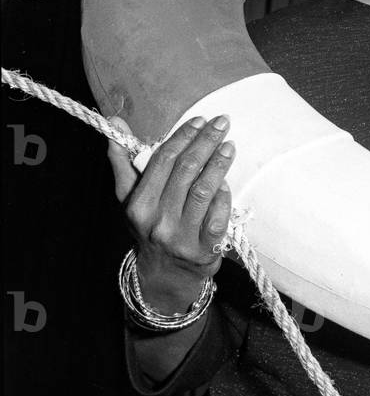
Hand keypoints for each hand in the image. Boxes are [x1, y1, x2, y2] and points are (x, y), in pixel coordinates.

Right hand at [107, 114, 234, 312]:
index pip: (162, 160)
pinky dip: (224, 196)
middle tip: (222, 123)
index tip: (200, 119)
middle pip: (187, 170)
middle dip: (206, 141)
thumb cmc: (148, 226)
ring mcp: (182, 237)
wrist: (164, 275)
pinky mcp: (205, 250)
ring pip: (204, 190)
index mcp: (138, 205)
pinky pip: (219, 215)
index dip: (183, 136)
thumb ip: (123, 160)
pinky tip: (227, 182)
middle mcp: (158, 221)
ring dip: (219, 163)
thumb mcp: (129, 198)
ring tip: (229, 145)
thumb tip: (114, 121)